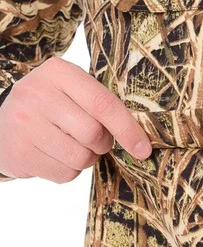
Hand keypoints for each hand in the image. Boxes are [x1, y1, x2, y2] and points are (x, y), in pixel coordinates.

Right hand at [0, 58, 152, 181]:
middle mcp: (37, 95)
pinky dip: (68, 170)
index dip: (128, 128)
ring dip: (86, 158)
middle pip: (94, 133)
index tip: (143, 148)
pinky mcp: (20, 153)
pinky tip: (54, 154)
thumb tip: (140, 136)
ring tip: (71, 146)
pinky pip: (65, 173)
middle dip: (103, 144)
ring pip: (81, 157)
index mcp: (57, 72)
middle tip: (94, 140)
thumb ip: (99, 102)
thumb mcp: (69, 90)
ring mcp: (25, 125)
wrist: (0, 125)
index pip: (103, 103)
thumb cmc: (48, 106)